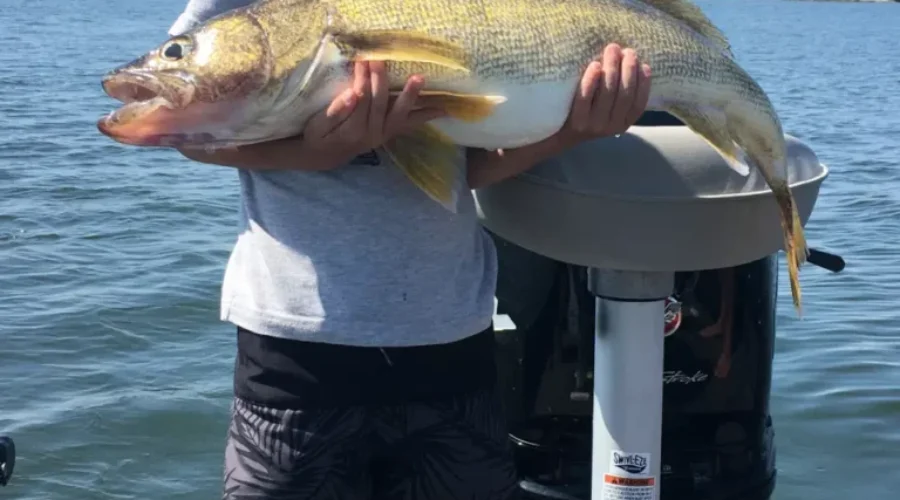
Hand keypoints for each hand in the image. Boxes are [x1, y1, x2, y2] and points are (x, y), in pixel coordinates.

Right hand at [177, 62, 445, 170]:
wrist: (317, 160)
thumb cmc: (287, 148)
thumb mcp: (257, 151)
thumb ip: (225, 151)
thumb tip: (183, 152)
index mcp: (320, 142)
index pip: (333, 125)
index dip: (345, 109)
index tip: (352, 94)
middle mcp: (348, 144)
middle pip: (363, 115)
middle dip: (368, 88)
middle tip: (366, 62)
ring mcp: (368, 139)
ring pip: (383, 115)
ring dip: (388, 90)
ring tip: (385, 65)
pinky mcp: (382, 133)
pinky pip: (402, 120)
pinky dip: (414, 104)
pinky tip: (422, 82)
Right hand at [301, 61, 446, 163]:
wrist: (326, 156)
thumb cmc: (318, 136)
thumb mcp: (317, 126)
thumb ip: (335, 111)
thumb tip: (353, 95)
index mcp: (352, 131)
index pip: (360, 99)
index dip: (361, 79)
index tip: (361, 59)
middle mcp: (372, 135)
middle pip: (381, 103)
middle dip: (381, 79)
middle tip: (380, 60)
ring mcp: (383, 135)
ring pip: (400, 114)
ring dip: (411, 97)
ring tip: (421, 79)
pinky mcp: (390, 133)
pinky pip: (409, 124)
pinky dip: (425, 116)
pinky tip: (442, 108)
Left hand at [557, 44, 651, 144]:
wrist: (562, 133)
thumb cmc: (589, 111)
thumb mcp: (610, 109)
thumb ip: (621, 92)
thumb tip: (632, 59)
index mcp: (624, 123)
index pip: (638, 103)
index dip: (643, 83)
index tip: (643, 63)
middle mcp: (612, 127)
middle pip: (625, 94)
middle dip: (629, 69)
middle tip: (628, 51)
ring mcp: (594, 125)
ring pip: (607, 93)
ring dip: (612, 68)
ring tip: (612, 49)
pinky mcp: (577, 121)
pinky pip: (586, 97)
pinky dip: (592, 79)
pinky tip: (595, 65)